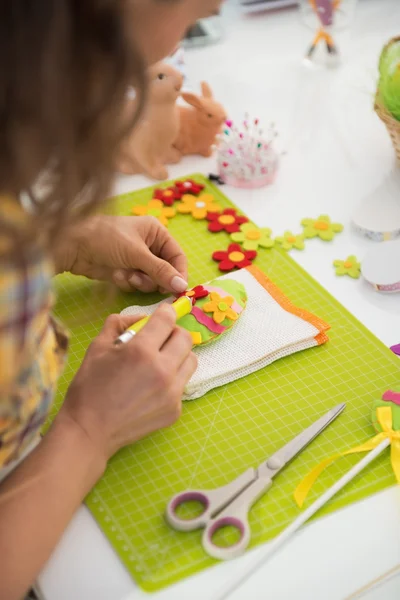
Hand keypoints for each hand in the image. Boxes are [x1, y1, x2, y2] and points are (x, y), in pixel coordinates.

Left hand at [56, 215, 187, 294]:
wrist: (72, 246)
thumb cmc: (106, 239)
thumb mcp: (137, 254)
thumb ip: (161, 271)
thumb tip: (183, 287)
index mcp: (156, 232)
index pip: (178, 257)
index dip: (179, 274)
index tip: (178, 291)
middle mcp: (149, 244)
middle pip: (165, 271)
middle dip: (153, 279)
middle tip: (142, 280)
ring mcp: (136, 259)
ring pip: (150, 281)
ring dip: (139, 282)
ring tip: (125, 274)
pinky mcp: (125, 270)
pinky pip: (136, 284)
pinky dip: (127, 282)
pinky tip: (115, 274)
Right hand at [59, 306, 196, 460]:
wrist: (89, 430)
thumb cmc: (89, 387)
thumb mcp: (97, 347)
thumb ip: (119, 324)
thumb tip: (139, 318)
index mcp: (141, 351)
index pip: (167, 319)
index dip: (164, 313)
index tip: (161, 315)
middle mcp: (162, 370)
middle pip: (185, 337)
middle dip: (173, 333)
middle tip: (160, 339)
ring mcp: (172, 392)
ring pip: (191, 360)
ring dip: (178, 355)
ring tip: (160, 361)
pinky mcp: (175, 410)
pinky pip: (182, 384)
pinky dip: (172, 380)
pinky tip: (153, 386)